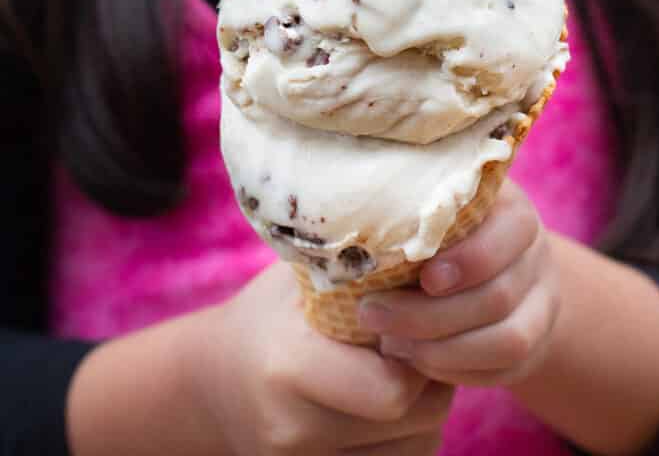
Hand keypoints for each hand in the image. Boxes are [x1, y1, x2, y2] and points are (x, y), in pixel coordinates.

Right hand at [187, 260, 453, 454]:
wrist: (212, 384)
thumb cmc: (267, 315)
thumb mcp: (301, 276)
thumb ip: (357, 264)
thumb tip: (427, 238)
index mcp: (289, 367)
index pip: (393, 389)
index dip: (416, 348)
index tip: (411, 317)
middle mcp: (297, 430)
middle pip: (416, 417)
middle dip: (431, 373)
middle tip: (420, 336)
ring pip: (420, 443)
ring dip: (426, 405)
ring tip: (404, 363)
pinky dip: (409, 432)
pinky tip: (387, 397)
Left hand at [357, 179, 560, 388]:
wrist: (493, 268)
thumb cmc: (443, 227)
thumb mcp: (435, 205)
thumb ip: (414, 206)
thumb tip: (356, 209)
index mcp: (514, 212)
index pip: (509, 233)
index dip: (466, 260)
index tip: (420, 276)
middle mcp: (536, 257)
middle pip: (497, 296)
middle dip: (428, 314)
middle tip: (371, 314)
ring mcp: (542, 307)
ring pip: (506, 342)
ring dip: (440, 349)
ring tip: (388, 343)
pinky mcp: (534, 350)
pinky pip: (501, 372)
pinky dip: (453, 370)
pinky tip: (413, 360)